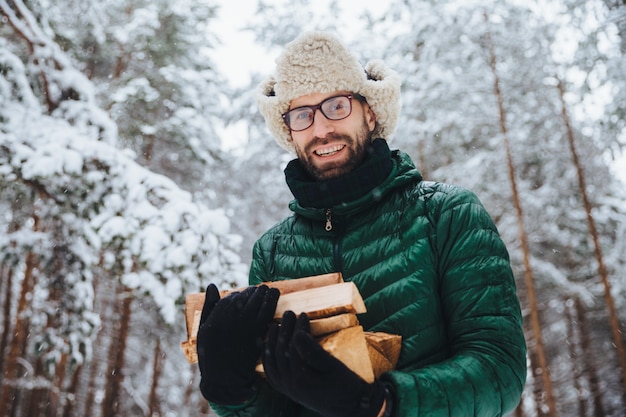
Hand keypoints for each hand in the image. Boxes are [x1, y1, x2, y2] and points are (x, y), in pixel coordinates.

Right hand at [197, 284, 278, 404]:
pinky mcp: (257, 336)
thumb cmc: (212, 354)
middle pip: (246, 299)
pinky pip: (266, 315)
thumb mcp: (204, 331)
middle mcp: (229, 323)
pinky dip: (271, 305)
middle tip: (261, 288)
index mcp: (215, 321)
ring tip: (270, 291)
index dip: (240, 294)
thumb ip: (209, 307)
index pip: (231, 299)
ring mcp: (244, 329)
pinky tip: (275, 302)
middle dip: (255, 292)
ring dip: (265, 295)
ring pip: (257, 304)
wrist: (225, 379)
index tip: (246, 292)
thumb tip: (212, 285)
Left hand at [263, 311, 387, 416]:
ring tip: (275, 325)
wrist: (350, 408)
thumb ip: (313, 352)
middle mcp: (289, 385)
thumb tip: (298, 334)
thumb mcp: (333, 366)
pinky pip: (271, 373)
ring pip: (271, 363)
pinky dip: (268, 358)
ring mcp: (286, 389)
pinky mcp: (287, 390)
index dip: (297, 329)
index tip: (303, 315)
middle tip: (289, 314)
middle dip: (284, 331)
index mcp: (301, 378)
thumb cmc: (345, 386)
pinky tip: (269, 346)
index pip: (293, 348)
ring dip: (272, 342)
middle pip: (280, 353)